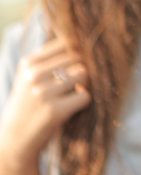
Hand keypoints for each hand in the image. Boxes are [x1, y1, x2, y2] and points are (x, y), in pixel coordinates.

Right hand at [0, 39, 90, 173]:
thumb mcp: (30, 76)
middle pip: (77, 57)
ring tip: (69, 94)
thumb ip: (50, 59)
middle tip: (71, 84)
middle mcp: (33, 75)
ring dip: (83, 84)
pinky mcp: (54, 111)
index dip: (75, 52)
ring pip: (83, 73)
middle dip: (80, 69)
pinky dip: (82, 101)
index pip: (66, 43)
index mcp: (28, 63)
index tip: (72, 64)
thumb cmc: (29, 104)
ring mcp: (43, 93)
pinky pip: (85, 95)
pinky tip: (70, 106)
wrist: (15, 139)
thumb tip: (80, 40)